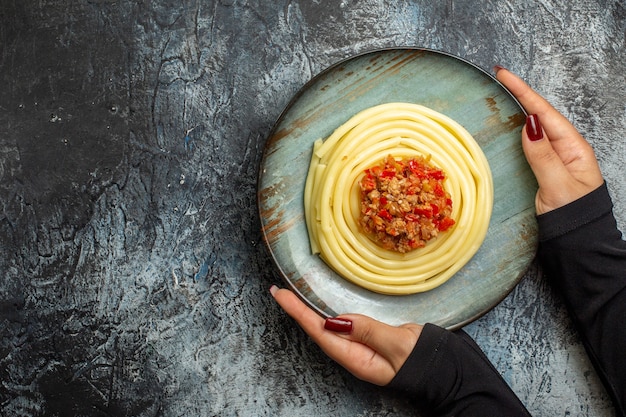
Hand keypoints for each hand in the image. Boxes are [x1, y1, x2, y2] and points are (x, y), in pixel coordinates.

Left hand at [270, 286, 421, 385]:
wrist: (447, 372)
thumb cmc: (426, 360)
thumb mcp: (399, 345)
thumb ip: (368, 331)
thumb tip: (337, 321)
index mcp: (357, 359)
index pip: (320, 331)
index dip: (298, 312)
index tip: (280, 294)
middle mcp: (354, 355)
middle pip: (318, 331)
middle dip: (297, 311)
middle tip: (278, 291)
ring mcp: (362, 349)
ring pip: (329, 328)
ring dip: (309, 312)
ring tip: (292, 297)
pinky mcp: (371, 341)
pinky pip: (344, 326)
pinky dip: (328, 314)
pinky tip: (323, 308)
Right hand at [495, 68, 603, 213]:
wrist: (580, 243)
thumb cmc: (574, 217)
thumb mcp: (558, 186)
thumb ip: (543, 155)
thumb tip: (529, 124)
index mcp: (573, 148)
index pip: (544, 112)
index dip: (524, 91)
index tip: (504, 74)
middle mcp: (565, 149)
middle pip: (540, 115)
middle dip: (521, 94)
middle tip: (499, 78)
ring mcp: (555, 159)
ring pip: (535, 128)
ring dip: (519, 110)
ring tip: (502, 94)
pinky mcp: (545, 170)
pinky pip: (530, 144)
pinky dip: (518, 131)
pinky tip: (510, 126)